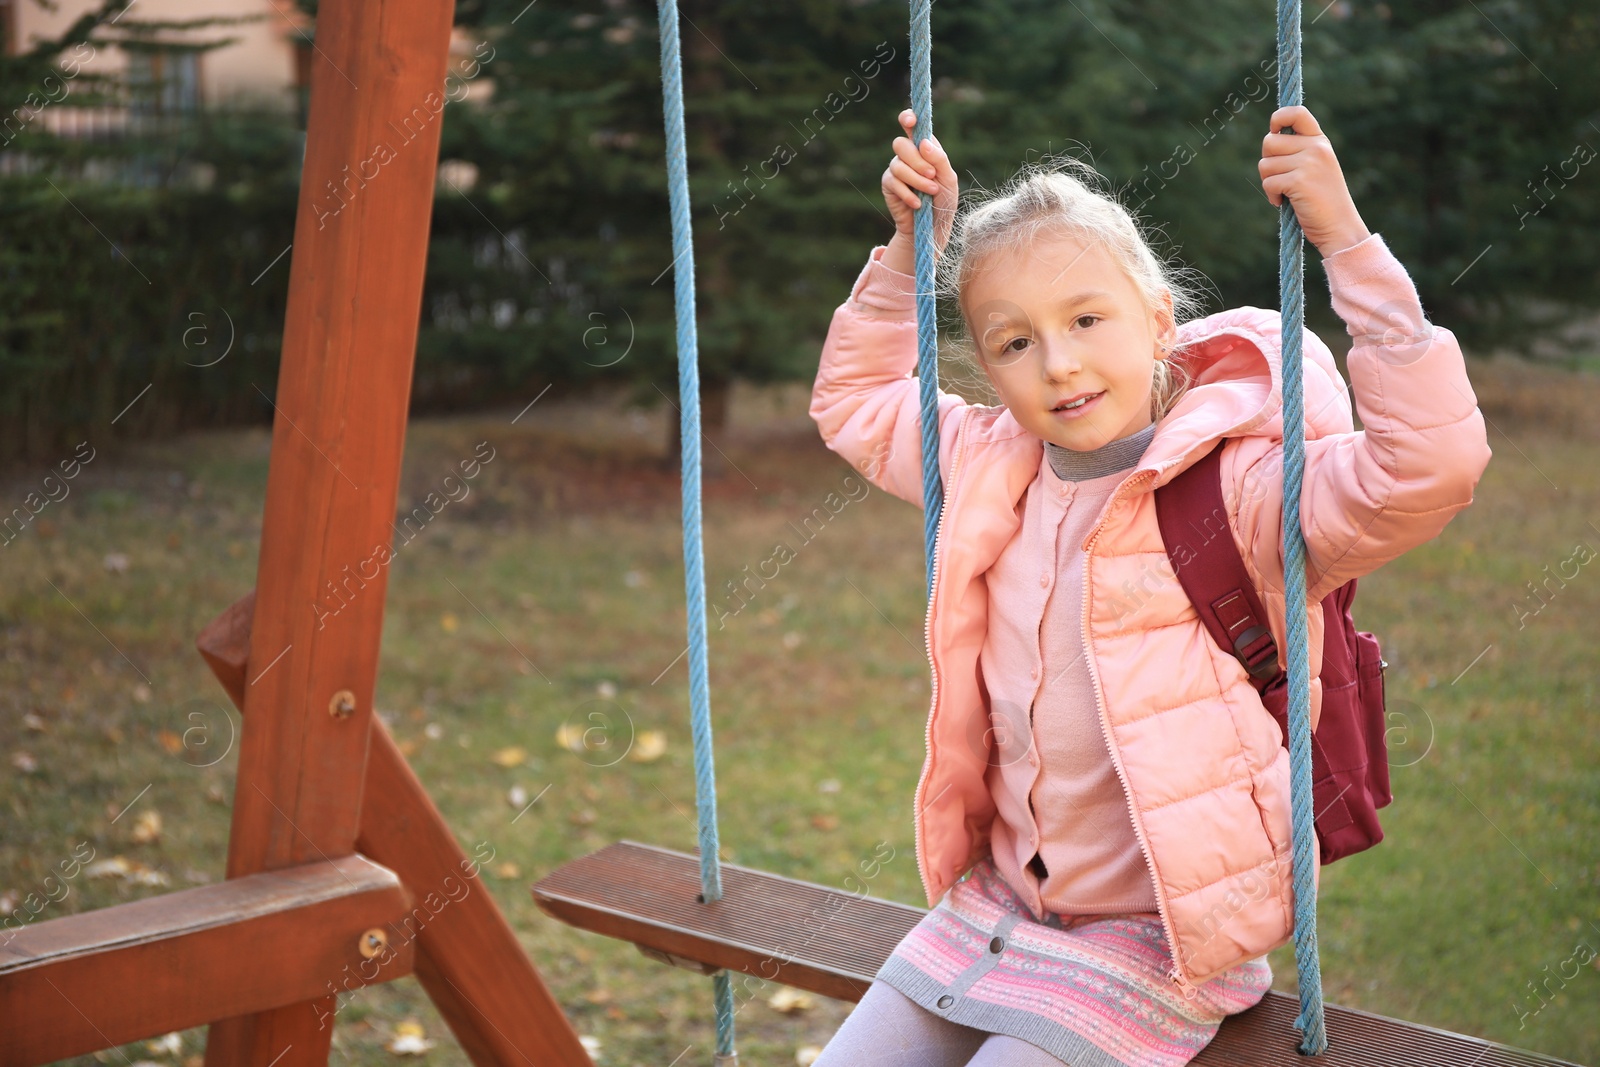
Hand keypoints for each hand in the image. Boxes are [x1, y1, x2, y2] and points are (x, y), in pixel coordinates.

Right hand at [881, 108, 957, 271]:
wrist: (932, 228)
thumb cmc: (943, 201)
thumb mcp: (949, 179)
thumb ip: (939, 159)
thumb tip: (923, 143)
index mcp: (923, 148)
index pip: (912, 125)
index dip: (908, 118)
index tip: (910, 121)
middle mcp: (907, 155)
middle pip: (901, 144)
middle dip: (917, 160)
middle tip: (932, 175)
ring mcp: (896, 169)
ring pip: (898, 165)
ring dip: (917, 179)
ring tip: (930, 192)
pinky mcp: (889, 186)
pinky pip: (894, 182)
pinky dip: (908, 193)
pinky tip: (917, 204)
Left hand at [1258, 105, 1371, 256]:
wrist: (1340, 227)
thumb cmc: (1322, 201)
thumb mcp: (1316, 168)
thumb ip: (1298, 152)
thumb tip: (1269, 139)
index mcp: (1320, 141)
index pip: (1296, 112)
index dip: (1278, 118)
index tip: (1274, 132)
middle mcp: (1316, 147)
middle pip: (1269, 142)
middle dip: (1268, 163)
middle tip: (1282, 179)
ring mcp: (1309, 163)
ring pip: (1265, 164)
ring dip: (1269, 182)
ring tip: (1286, 193)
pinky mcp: (1300, 180)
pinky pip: (1268, 182)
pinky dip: (1272, 195)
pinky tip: (1286, 202)